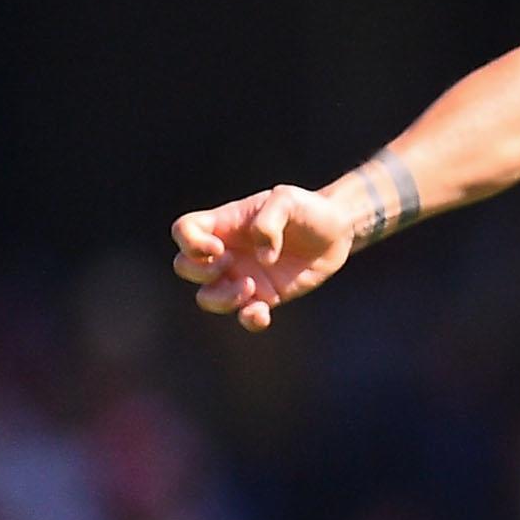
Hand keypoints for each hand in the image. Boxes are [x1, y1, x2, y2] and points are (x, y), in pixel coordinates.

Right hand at [171, 184, 359, 332]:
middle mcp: (227, 251)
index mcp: (224, 224)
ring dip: (221, 299)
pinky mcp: (265, 297)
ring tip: (251, 287)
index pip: (183, 231)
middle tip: (230, 262)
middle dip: (199, 271)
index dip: (190, 243)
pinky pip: (244, 316)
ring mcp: (242, 276)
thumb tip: (262, 257)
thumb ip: (268, 221)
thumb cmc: (306, 208)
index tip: (217, 247)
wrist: (336, 232)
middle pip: (184, 267)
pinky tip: (262, 313)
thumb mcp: (287, 200)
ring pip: (207, 298)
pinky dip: (248, 319)